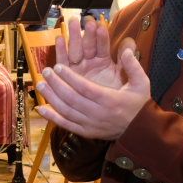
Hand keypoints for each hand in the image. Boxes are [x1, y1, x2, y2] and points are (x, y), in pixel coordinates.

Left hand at [36, 19, 150, 139]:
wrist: (142, 132)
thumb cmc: (140, 105)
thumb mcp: (142, 84)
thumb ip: (133, 66)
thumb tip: (126, 50)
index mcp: (110, 100)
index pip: (85, 88)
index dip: (70, 77)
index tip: (58, 66)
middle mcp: (98, 113)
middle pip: (72, 98)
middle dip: (56, 84)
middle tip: (46, 71)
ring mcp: (91, 125)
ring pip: (66, 111)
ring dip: (51, 98)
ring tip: (40, 85)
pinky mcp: (87, 133)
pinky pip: (67, 125)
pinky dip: (52, 117)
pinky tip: (41, 109)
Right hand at [55, 17, 135, 89]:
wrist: (115, 113)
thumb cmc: (123, 95)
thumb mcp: (132, 80)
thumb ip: (130, 64)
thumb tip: (130, 43)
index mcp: (104, 62)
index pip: (101, 46)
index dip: (100, 36)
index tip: (99, 25)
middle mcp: (89, 63)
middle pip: (85, 45)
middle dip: (83, 32)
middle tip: (80, 19)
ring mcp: (78, 68)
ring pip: (73, 50)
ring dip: (72, 37)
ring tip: (71, 23)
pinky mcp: (68, 74)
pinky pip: (64, 62)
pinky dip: (61, 50)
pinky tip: (59, 39)